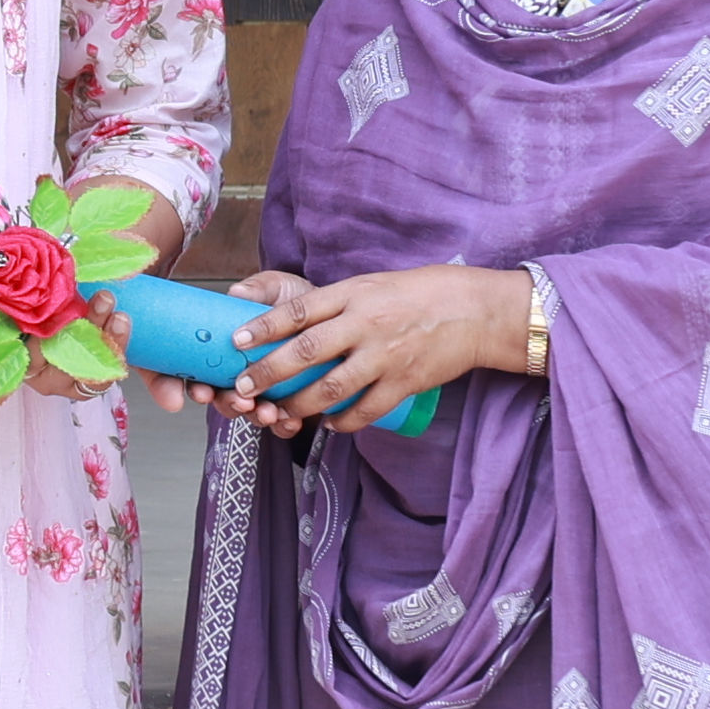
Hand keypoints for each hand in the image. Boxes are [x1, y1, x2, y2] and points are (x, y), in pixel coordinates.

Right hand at [145, 270, 297, 416]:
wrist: (334, 317)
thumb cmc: (298, 303)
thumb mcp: (276, 288)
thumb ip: (257, 289)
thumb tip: (237, 293)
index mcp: (219, 346)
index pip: (182, 369)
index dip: (168, 387)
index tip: (183, 395)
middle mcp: (234, 370)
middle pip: (213, 396)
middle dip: (222, 402)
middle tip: (237, 399)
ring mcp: (259, 389)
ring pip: (244, 411)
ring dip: (252, 415)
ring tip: (266, 409)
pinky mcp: (287, 404)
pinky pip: (279, 423)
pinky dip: (282, 425)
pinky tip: (288, 419)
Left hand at [181, 263, 531, 432]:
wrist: (473, 310)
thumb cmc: (417, 293)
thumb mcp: (371, 284)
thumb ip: (332, 302)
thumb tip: (286, 315)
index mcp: (354, 294)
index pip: (300, 310)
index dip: (264, 327)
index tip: (237, 341)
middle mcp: (366, 324)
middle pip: (307, 352)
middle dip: (270, 373)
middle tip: (243, 388)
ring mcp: (385, 356)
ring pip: (332, 388)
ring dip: (300, 404)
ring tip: (279, 412)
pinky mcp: (403, 383)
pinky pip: (365, 410)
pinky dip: (343, 422)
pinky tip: (329, 424)